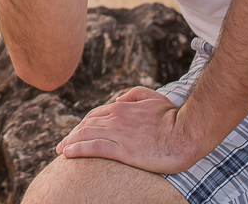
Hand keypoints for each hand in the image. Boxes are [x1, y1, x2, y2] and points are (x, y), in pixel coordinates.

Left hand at [54, 87, 203, 174]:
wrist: (187, 132)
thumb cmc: (173, 116)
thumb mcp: (152, 97)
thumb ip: (133, 94)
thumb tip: (117, 98)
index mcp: (121, 107)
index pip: (94, 115)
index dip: (82, 124)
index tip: (75, 132)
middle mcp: (115, 118)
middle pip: (86, 125)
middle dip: (72, 134)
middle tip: (62, 144)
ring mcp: (118, 133)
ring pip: (85, 135)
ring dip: (70, 142)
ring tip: (60, 150)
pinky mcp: (122, 149)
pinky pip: (93, 148)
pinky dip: (78, 149)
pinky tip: (68, 154)